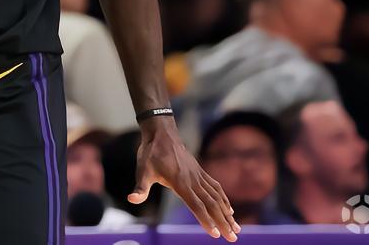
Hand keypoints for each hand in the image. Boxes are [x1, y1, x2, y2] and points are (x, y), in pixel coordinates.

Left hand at [128, 116, 239, 240]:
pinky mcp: (200, 172)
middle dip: (222, 222)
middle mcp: (193, 180)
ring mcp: (198, 176)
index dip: (205, 220)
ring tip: (237, 228)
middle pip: (211, 204)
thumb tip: (132, 199)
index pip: (196, 205)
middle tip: (233, 238)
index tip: (215, 234)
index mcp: (180, 183)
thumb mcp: (142, 171)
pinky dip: (224, 200)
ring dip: (227, 213)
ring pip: (217, 197)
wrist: (162, 134)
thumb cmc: (151, 154)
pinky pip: (216, 188)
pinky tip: (230, 210)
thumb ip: (140, 187)